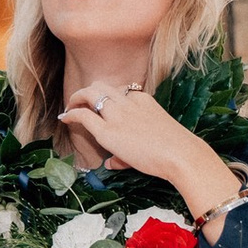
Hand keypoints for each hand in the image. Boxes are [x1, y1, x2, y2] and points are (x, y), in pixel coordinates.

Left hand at [59, 82, 236, 217]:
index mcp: (143, 100)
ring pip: (90, 93)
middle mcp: (129, 102)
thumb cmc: (175, 151)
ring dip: (77, 98)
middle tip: (80, 102)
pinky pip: (83, 115)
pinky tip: (65, 118)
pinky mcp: (108, 130)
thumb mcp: (155, 141)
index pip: (122, 90)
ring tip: (70, 108)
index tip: (104, 106)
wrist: (181, 154)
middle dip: (88, 91)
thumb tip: (111, 162)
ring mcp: (117, 115)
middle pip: (102, 85)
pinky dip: (71, 113)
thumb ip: (131, 149)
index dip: (109, 97)